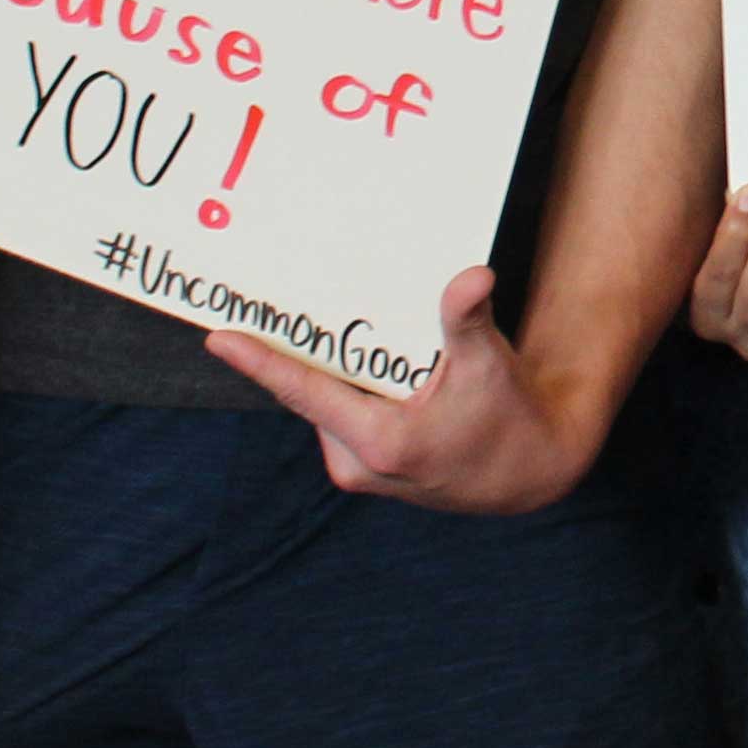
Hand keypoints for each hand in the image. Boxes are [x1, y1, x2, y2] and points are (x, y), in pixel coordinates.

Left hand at [211, 265, 609, 511]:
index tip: (218, 339)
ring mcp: (359, 471)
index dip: (260, 363)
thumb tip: (472, 276)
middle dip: (296, 351)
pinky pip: (336, 419)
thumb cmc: (507, 416)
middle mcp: (359, 463)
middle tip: (278, 303)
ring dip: (325, 371)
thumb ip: (468, 320)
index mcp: (381, 441)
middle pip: (310, 393)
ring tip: (335, 329)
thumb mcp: (488, 366)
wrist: (529, 470)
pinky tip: (360, 364)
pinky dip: (341, 390)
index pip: (306, 392)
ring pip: (323, 406)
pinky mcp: (365, 471)